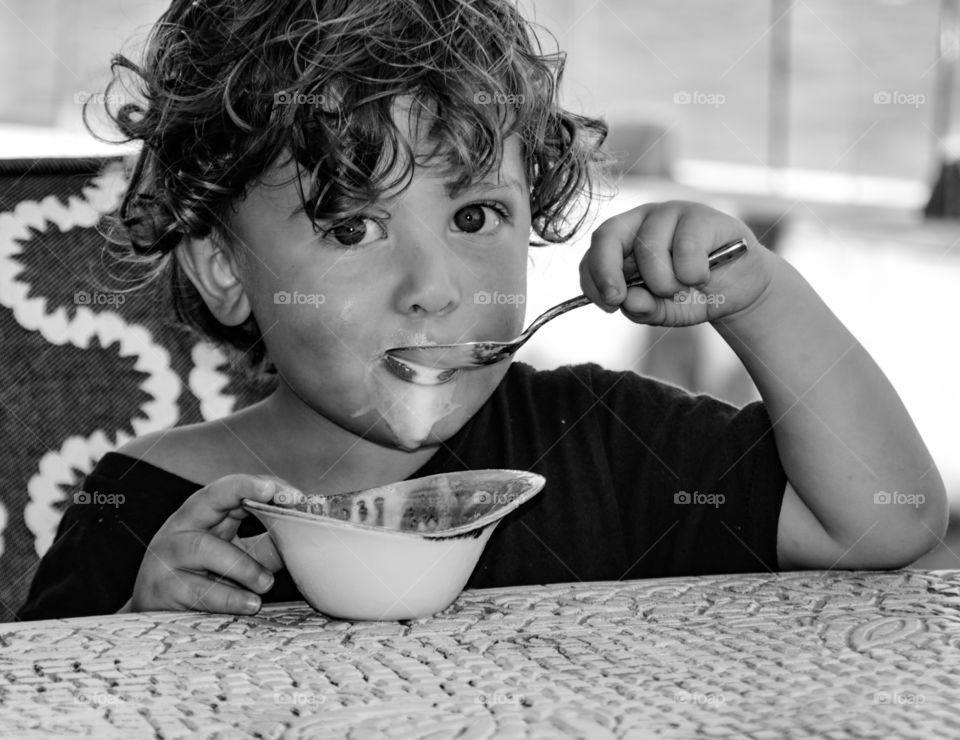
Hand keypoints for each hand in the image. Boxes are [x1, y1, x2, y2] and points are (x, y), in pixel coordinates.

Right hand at [130, 475, 290, 614]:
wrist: (152, 611)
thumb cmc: (202, 577)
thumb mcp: (235, 556)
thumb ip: (266, 547)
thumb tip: (304, 540)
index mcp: (203, 514)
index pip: (231, 489)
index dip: (260, 485)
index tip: (290, 492)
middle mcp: (182, 526)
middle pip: (209, 497)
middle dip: (242, 489)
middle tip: (273, 494)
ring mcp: (167, 555)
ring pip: (206, 547)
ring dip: (244, 565)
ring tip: (267, 584)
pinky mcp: (162, 588)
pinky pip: (197, 590)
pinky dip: (229, 597)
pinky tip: (251, 604)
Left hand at [579, 200, 775, 325]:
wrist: (739, 289)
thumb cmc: (693, 294)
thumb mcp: (662, 310)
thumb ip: (641, 308)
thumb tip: (627, 301)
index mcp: (625, 241)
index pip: (594, 252)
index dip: (593, 278)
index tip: (608, 304)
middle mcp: (642, 221)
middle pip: (608, 235)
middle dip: (607, 272)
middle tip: (619, 299)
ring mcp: (671, 212)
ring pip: (649, 249)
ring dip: (664, 283)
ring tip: (683, 287)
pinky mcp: (701, 215)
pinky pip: (685, 249)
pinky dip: (693, 274)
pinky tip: (703, 275)